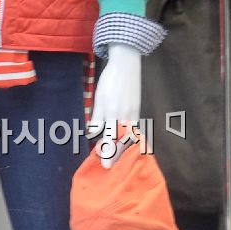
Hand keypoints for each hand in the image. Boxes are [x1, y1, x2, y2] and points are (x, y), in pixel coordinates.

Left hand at [87, 43, 140, 168]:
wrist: (126, 65)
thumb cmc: (109, 80)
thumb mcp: (99, 98)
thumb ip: (97, 117)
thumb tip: (92, 133)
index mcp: (114, 113)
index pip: (111, 138)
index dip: (108, 152)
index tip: (106, 165)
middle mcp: (126, 116)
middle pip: (123, 142)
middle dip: (117, 154)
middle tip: (110, 164)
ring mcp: (134, 113)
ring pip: (130, 136)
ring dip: (123, 147)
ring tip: (116, 155)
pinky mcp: (138, 110)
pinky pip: (134, 128)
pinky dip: (130, 137)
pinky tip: (125, 141)